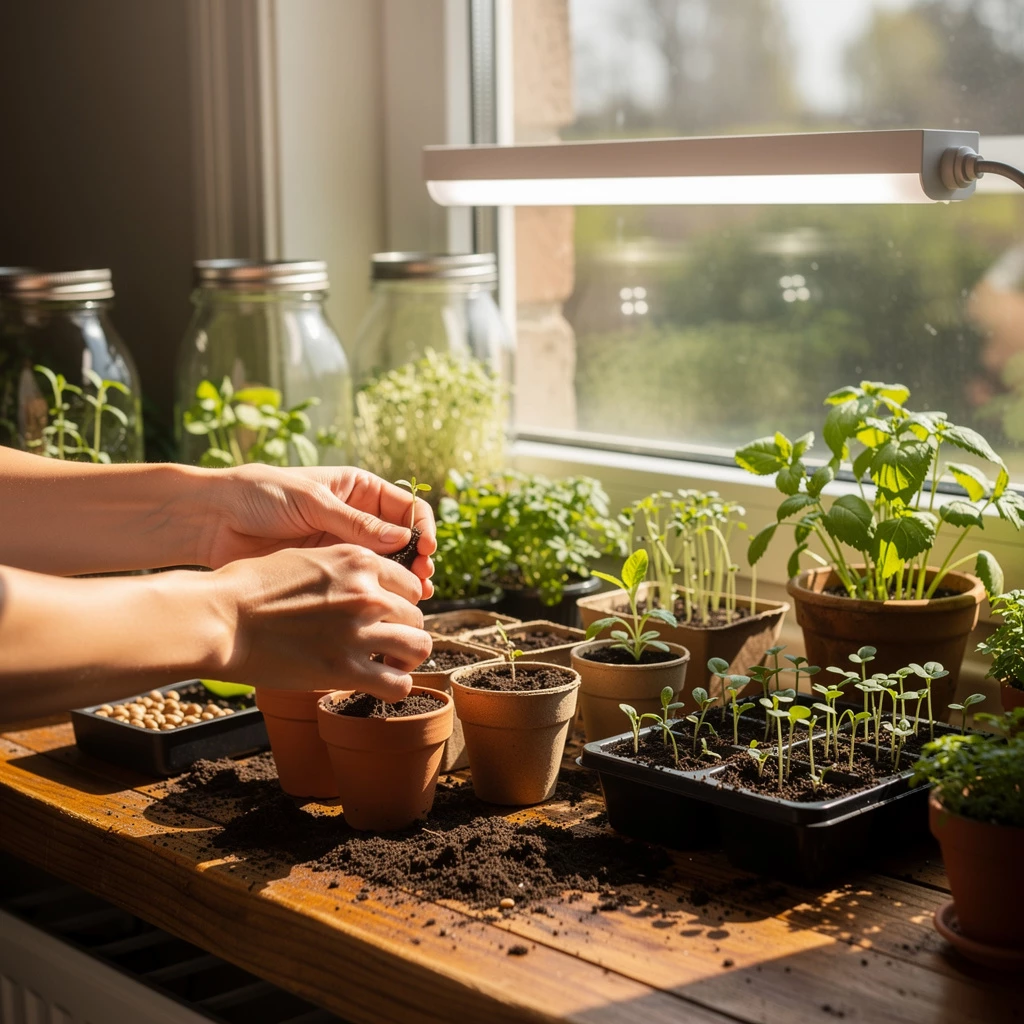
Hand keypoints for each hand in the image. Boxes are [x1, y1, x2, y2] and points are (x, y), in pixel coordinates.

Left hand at [198, 464, 435, 598]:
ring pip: (387, 565)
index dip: (421, 527)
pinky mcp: (327, 571)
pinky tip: (386, 606)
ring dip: (403, 580)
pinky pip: (361, 583)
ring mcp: (342, 547)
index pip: (405, 507)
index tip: (426, 548)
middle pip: (402, 539)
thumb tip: (402, 539)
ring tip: (413, 597)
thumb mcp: (312, 503)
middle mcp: (356, 518)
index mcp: (358, 490)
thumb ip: (356, 523)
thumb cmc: (259, 495)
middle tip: (422, 579)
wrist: (214, 520)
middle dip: (418, 558)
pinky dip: (378, 594)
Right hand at [217, 544, 430, 700]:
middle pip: (417, 615)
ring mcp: (359, 631)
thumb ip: (343, 570)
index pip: (410, 583)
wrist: (222, 617)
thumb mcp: (306, 559)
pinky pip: (397, 684)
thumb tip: (361, 584)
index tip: (387, 616)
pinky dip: (395, 688)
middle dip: (405, 631)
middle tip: (386, 645)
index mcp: (359, 560)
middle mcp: (368, 592)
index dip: (401, 602)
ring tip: (389, 666)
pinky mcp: (345, 668)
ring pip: (419, 647)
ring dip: (407, 659)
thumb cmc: (250, 587)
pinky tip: (379, 686)